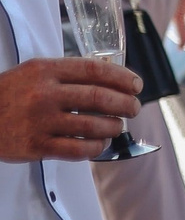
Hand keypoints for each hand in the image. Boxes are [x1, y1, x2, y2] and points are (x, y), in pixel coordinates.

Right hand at [0, 58, 140, 162]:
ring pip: (95, 126)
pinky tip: (100, 143)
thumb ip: (64, 74)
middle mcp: (44, 94)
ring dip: (115, 127)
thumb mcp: (31, 73)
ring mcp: (40, 121)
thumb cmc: (8, 95)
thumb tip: (109, 78)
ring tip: (117, 126)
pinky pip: (80, 149)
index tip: (136, 85)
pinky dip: (97, 147)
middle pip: (101, 98)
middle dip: (127, 104)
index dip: (122, 77)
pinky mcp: (37, 146)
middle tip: (134, 108)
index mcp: (44, 71)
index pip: (94, 70)